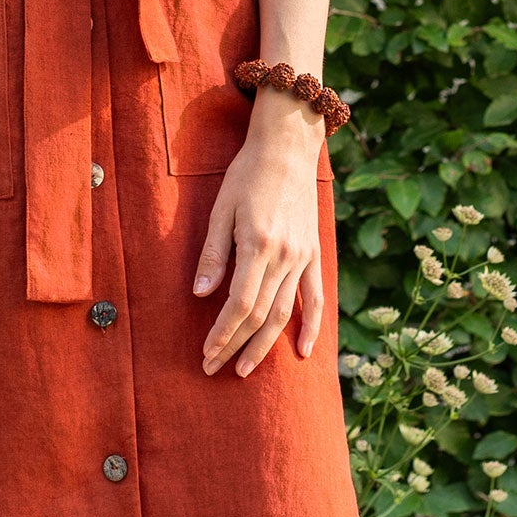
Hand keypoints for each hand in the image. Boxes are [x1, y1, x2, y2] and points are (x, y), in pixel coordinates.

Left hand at [193, 92, 327, 376]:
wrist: (287, 148)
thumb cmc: (246, 174)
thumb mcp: (221, 208)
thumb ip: (213, 254)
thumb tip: (200, 295)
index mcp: (258, 244)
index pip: (240, 304)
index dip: (222, 333)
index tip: (206, 352)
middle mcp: (284, 256)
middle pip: (261, 315)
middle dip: (236, 345)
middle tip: (214, 369)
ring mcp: (303, 257)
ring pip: (286, 313)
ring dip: (265, 345)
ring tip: (244, 368)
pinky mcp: (313, 253)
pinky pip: (316, 298)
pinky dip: (312, 327)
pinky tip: (303, 352)